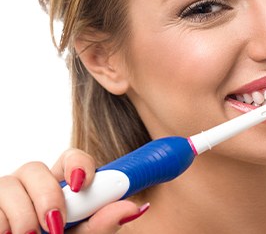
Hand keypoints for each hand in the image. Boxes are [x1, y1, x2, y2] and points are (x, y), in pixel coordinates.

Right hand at [0, 149, 148, 233]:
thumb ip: (104, 224)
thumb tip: (135, 208)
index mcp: (62, 186)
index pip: (71, 158)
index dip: (77, 164)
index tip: (81, 184)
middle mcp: (32, 185)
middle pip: (35, 167)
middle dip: (46, 196)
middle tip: (56, 225)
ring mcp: (6, 195)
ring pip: (8, 184)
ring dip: (22, 216)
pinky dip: (2, 223)